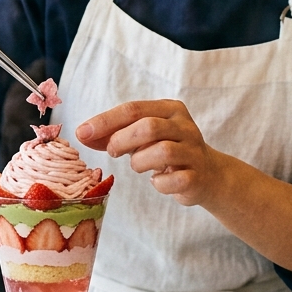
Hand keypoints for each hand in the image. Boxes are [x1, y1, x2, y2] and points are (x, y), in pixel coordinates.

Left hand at [75, 100, 226, 206]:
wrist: (208, 175)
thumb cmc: (167, 151)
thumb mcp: (142, 138)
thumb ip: (114, 134)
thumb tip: (83, 134)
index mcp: (170, 109)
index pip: (133, 109)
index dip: (105, 121)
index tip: (82, 132)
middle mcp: (184, 126)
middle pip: (148, 126)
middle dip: (122, 140)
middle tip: (113, 151)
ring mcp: (194, 152)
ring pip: (162, 151)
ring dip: (140, 162)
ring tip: (137, 166)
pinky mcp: (197, 177)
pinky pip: (173, 180)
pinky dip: (158, 183)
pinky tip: (156, 180)